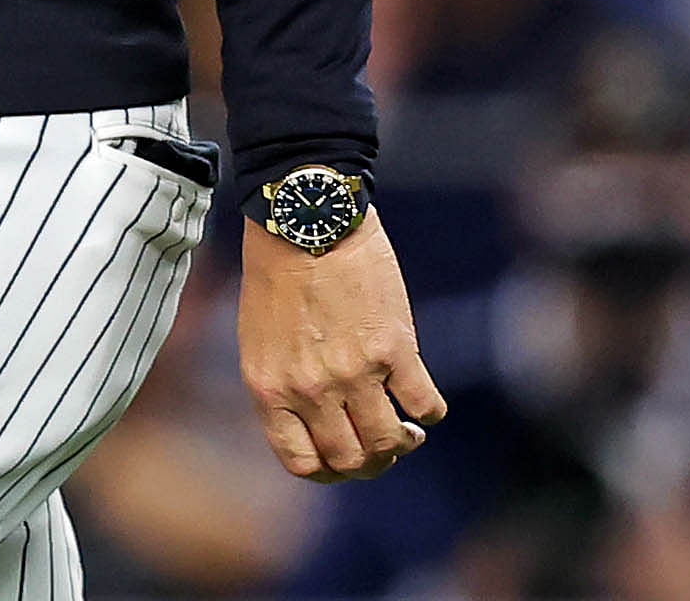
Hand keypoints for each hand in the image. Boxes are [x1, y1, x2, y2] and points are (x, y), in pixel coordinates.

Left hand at [238, 208, 445, 481]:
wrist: (305, 218)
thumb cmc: (278, 272)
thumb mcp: (259, 338)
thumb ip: (283, 386)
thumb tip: (317, 425)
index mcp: (269, 389)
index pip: (302, 463)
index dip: (330, 471)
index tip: (346, 458)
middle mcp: (309, 390)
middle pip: (352, 461)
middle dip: (373, 461)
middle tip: (384, 442)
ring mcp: (353, 373)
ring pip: (391, 443)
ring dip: (405, 442)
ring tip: (408, 427)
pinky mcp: (394, 350)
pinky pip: (427, 406)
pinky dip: (430, 411)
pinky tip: (422, 398)